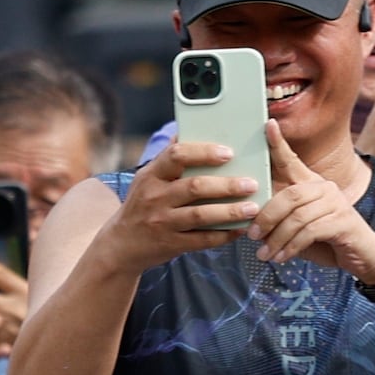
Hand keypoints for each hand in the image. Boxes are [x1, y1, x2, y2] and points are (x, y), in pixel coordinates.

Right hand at [99, 134, 258, 273]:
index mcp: (151, 175)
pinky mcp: (170, 244)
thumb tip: (187, 129)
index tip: (228, 153)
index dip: (204, 152)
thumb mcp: (146, 179)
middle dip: (226, 185)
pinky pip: (201, 240)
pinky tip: (239, 229)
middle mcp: (154, 197)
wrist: (121, 245)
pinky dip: (223, 235)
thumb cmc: (141, 205)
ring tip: (253, 208)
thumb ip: (168, 159)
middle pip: (194, 187)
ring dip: (230, 211)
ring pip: (200, 215)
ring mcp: (162, 222)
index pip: (176, 155)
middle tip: (251, 183)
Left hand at [248, 131, 374, 278]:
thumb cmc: (325, 240)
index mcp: (311, 184)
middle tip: (253, 236)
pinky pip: (309, 232)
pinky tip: (282, 257)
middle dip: (267, 217)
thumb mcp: (298, 227)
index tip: (268, 124)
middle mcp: (324, 187)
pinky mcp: (343, 221)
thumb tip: (250, 220)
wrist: (361, 257)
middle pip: (289, 195)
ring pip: (297, 217)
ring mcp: (336, 202)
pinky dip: (291, 247)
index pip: (292, 160)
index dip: (278, 144)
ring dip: (277, 238)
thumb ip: (280, 218)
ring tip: (265, 254)